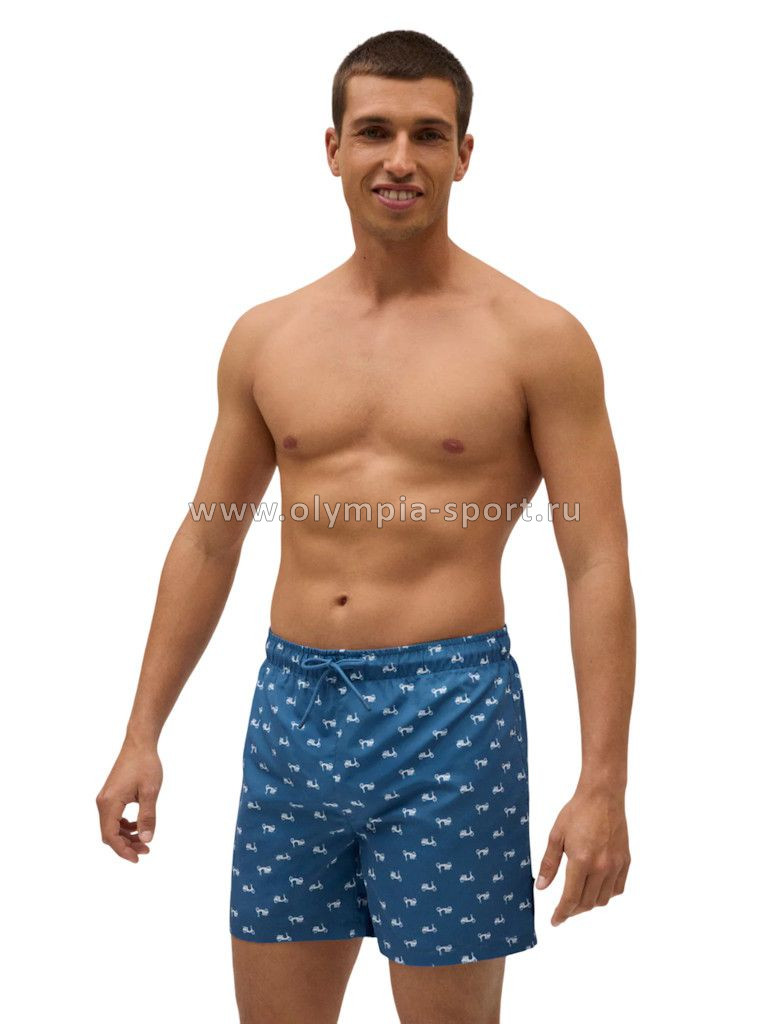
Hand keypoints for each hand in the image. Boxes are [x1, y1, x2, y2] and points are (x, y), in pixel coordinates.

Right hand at [96, 735, 162, 862]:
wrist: (139, 744)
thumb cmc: (145, 764)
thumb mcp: (150, 792)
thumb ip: (147, 816)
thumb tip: (146, 839)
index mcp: (109, 803)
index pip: (111, 836)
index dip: (123, 850)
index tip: (138, 858)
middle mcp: (103, 802)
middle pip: (109, 834)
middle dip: (126, 845)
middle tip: (146, 850)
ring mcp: (105, 799)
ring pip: (111, 827)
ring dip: (126, 836)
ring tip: (144, 840)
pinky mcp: (110, 795)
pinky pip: (113, 818)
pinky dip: (124, 826)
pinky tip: (138, 825)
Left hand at [535, 782, 629, 925]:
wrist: (602, 796)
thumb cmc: (577, 812)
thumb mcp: (556, 836)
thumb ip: (549, 863)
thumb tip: (541, 887)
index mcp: (582, 861)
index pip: (571, 898)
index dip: (562, 913)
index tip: (555, 921)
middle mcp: (601, 867)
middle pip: (588, 903)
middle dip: (573, 910)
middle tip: (564, 909)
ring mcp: (616, 865)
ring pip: (603, 899)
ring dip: (589, 904)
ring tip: (578, 898)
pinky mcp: (625, 861)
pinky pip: (618, 889)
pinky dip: (606, 894)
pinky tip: (596, 888)